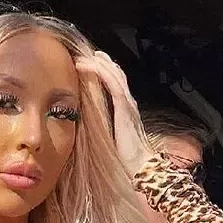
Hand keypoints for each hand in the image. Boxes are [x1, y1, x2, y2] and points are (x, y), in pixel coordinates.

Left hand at [76, 51, 149, 175]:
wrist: (140, 167)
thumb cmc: (126, 159)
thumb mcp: (112, 140)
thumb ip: (105, 130)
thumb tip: (90, 130)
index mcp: (126, 110)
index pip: (115, 84)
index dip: (104, 72)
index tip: (89, 65)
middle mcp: (129, 103)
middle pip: (116, 75)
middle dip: (101, 63)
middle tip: (85, 55)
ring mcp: (128, 103)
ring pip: (114, 75)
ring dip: (98, 64)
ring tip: (83, 58)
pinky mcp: (124, 107)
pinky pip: (113, 83)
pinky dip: (101, 72)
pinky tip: (89, 66)